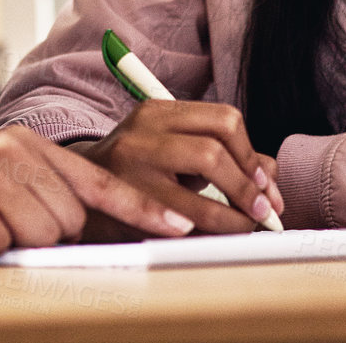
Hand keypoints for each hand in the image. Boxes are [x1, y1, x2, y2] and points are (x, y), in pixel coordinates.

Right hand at [0, 126, 194, 259]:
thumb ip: (38, 194)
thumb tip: (83, 229)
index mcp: (28, 146)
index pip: (99, 180)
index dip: (140, 208)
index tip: (179, 228)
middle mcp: (12, 152)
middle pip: (70, 219)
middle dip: (44, 238)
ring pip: (40, 236)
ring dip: (11, 246)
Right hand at [71, 100, 282, 239]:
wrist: (75, 191)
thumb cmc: (135, 174)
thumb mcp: (173, 153)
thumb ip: (221, 157)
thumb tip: (270, 175)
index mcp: (158, 111)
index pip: (224, 120)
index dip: (252, 156)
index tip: (265, 186)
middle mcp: (143, 130)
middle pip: (216, 145)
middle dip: (247, 183)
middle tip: (261, 210)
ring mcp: (131, 162)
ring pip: (205, 174)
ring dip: (235, 210)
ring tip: (244, 225)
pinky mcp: (125, 197)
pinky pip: (182, 214)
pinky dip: (210, 226)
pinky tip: (215, 235)